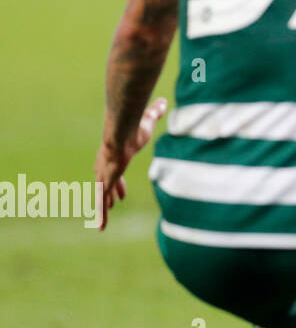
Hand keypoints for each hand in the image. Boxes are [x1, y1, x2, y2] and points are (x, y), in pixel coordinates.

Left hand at [94, 97, 166, 230]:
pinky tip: (101, 226)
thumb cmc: (134, 125)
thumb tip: (162, 102)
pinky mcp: (107, 181)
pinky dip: (101, 214)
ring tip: (103, 221)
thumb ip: (153, 113)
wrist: (122, 130)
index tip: (117, 181)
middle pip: (106, 182)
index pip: (112, 167)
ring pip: (102, 194)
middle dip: (110, 191)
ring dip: (104, 207)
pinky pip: (102, 201)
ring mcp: (105, 174)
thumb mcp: (147, 120)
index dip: (115, 175)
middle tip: (116, 201)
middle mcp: (106, 165)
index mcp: (115, 152)